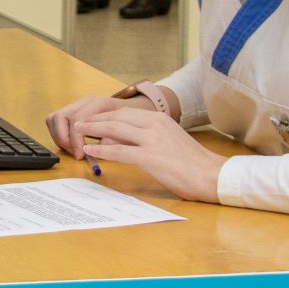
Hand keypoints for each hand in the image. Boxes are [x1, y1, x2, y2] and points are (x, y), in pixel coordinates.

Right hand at [44, 93, 132, 155]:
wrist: (136, 110)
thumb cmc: (133, 122)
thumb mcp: (128, 131)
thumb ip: (114, 138)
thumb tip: (96, 147)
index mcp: (99, 103)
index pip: (77, 119)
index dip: (75, 139)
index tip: (80, 154)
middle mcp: (85, 101)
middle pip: (60, 116)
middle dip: (64, 138)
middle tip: (75, 152)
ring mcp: (77, 104)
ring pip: (54, 118)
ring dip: (59, 137)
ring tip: (72, 149)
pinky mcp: (72, 111)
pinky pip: (55, 121)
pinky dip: (58, 134)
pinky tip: (71, 144)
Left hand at [68, 104, 224, 202]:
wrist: (212, 175)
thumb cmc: (192, 163)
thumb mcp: (169, 141)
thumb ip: (148, 136)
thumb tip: (123, 139)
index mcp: (159, 119)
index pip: (125, 112)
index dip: (104, 115)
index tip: (90, 118)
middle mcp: (154, 124)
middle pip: (116, 117)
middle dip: (94, 119)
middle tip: (77, 122)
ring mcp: (152, 139)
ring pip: (114, 129)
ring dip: (92, 130)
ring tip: (77, 132)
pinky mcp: (151, 156)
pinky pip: (119, 150)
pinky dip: (101, 149)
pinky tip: (90, 150)